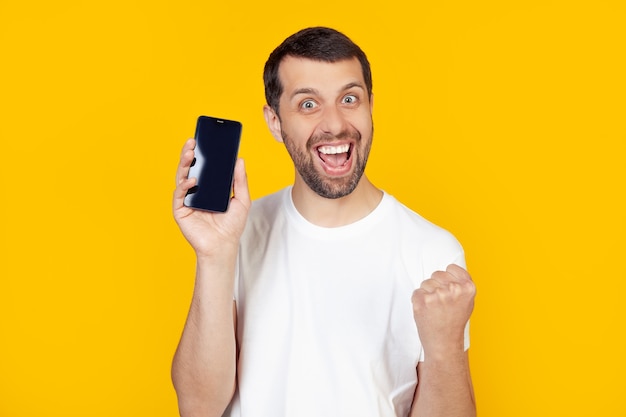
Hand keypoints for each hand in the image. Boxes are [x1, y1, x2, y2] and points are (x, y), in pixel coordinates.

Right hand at [172, 138, 250, 257]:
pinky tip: (192, 179)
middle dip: (189, 153)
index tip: (204, 138)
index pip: (203, 166)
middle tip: (193, 141)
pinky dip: (184, 185)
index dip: (202, 152)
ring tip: (190, 153)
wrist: (223, 246)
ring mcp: (186, 199)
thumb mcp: (242, 199)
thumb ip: (240, 180)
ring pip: (182, 177)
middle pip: (190, 168)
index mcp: (208, 186)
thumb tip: (240, 159)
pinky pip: (179, 194)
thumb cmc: (232, 225)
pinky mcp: (180, 210)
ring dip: (184, 164)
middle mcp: (195, 191)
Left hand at [411, 264, 475, 356]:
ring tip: (435, 310)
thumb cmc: (455, 321)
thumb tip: (450, 268)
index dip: (448, 279)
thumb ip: (461, 283)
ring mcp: (438, 295)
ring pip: (426, 283)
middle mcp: (454, 289)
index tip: (450, 292)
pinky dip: (419, 301)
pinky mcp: (422, 301)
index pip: (451, 268)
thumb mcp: (467, 301)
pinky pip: (417, 292)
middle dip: (437, 286)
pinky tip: (427, 312)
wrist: (444, 343)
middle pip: (436, 274)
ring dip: (428, 294)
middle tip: (442, 304)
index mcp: (468, 287)